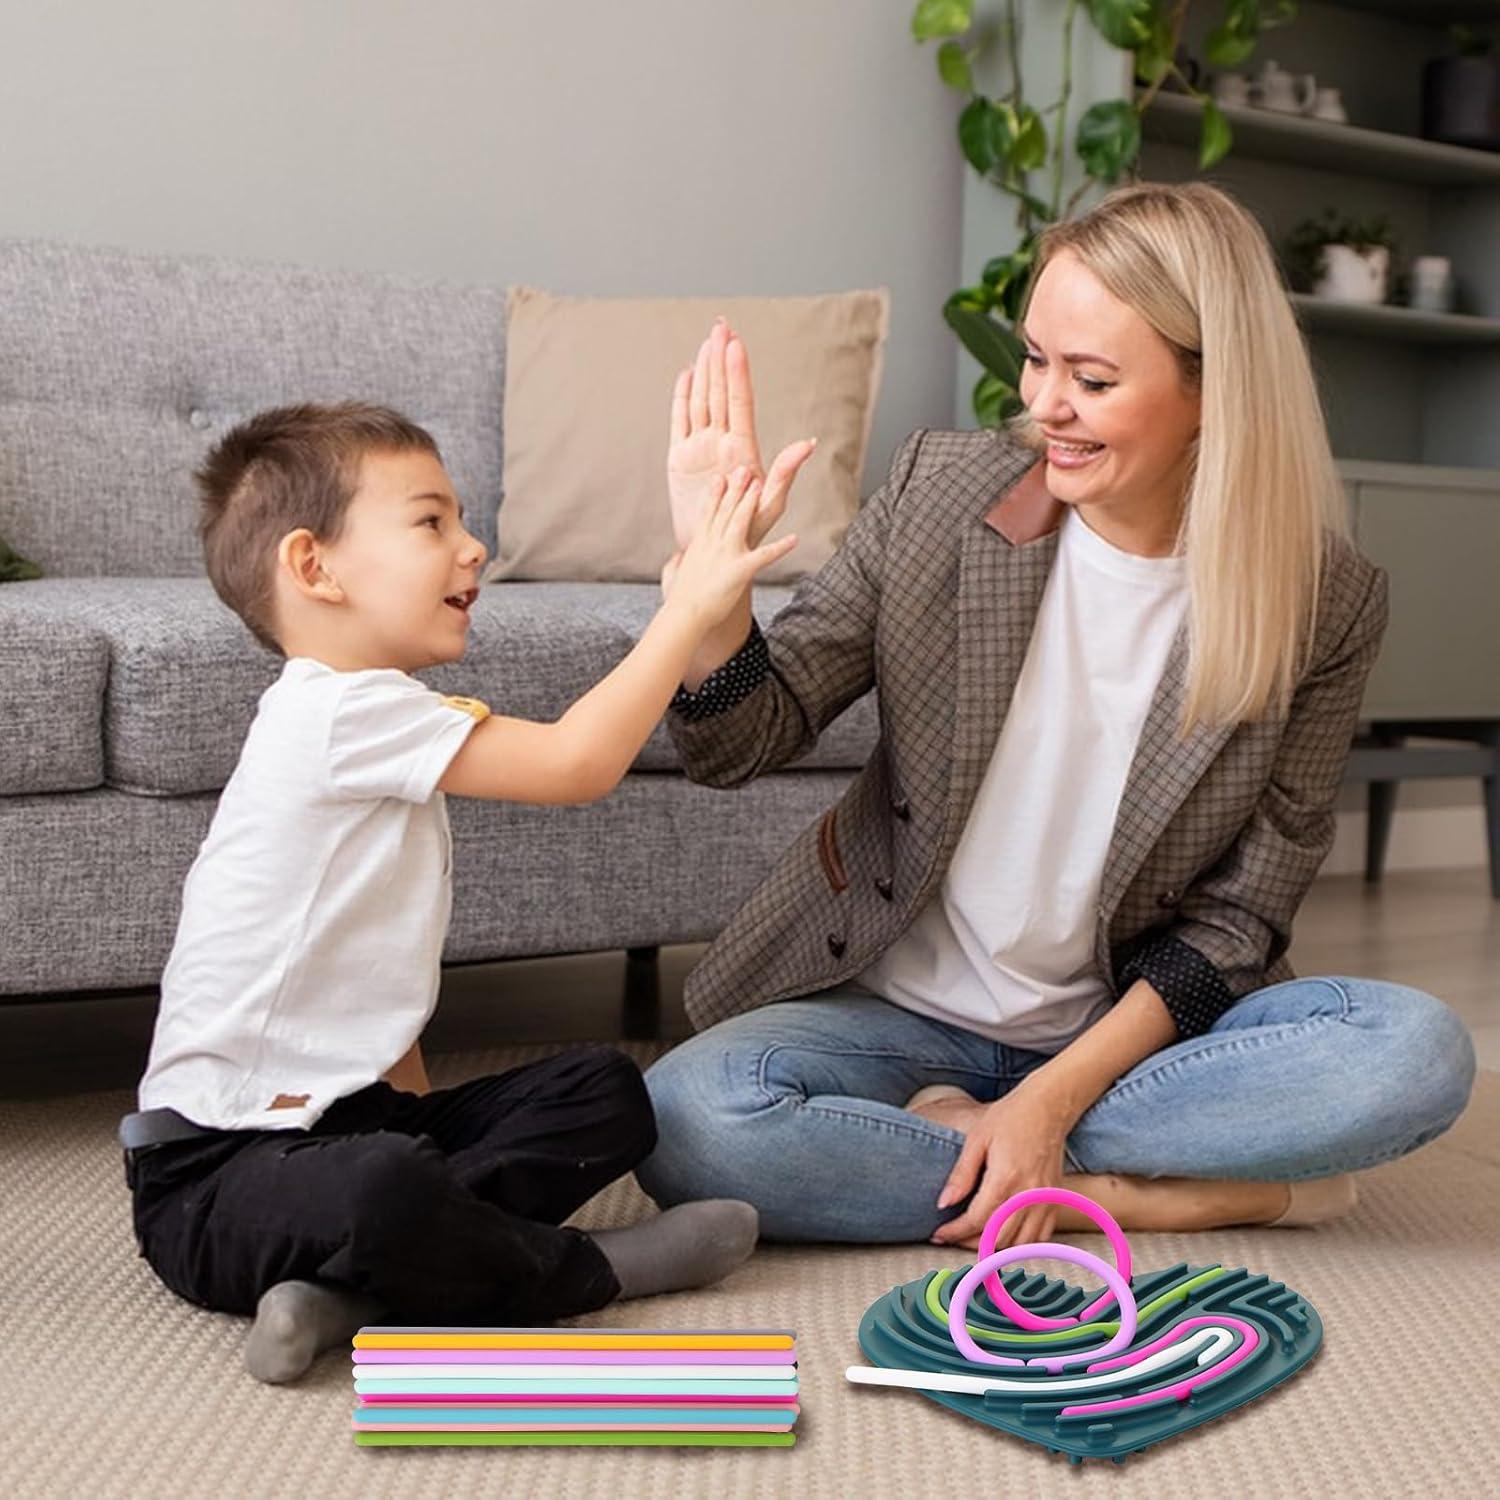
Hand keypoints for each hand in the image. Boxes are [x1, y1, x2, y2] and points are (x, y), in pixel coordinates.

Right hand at [666, 465, 796, 629]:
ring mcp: (727, 555)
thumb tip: (677, 560)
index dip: (716, 494)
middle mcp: (713, 544)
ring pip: (740, 522)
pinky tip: (794, 539)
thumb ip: (676, 564)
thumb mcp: (673, 575)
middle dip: (736, 489)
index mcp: (699, 544)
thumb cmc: (679, 599)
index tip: (721, 477)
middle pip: (726, 511)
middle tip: (745, 470)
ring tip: (761, 486)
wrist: (685, 614)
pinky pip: (764, 557)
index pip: (708, 513)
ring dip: (751, 503)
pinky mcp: (740, 570)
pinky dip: (780, 548)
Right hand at [667, 318, 817, 552]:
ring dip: (705, 370)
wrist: (714, 551)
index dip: (737, 373)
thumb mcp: (769, 504)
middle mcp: (722, 442)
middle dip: (721, 358)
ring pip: (702, 400)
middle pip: (720, 392)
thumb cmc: (746, 532)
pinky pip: (680, 420)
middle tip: (722, 324)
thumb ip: (785, 472)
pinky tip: (688, 374)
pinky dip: (682, 396)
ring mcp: (701, 448)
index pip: (740, 402)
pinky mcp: (681, 458)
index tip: (736, 344)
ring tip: (708, 340)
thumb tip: (809, 443)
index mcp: (743, 448)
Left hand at [928, 1081, 1073, 1252]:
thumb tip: (943, 1204)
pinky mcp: (1055, 1201)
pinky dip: (1021, 1244)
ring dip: (996, 1248)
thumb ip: (961, 1174)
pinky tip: (1004, 1236)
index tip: (938, 1234)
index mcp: (1006, 1177)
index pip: (977, 1219)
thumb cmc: (1010, 1118)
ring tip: (974, 1238)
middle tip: (952, 1237)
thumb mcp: (977, 1139)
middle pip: (998, 1238)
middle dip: (971, 1242)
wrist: (1048, 1107)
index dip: (954, 1232)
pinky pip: (1040, 1237)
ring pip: (1020, 1244)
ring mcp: (1045, 1200)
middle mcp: (1029, 1194)